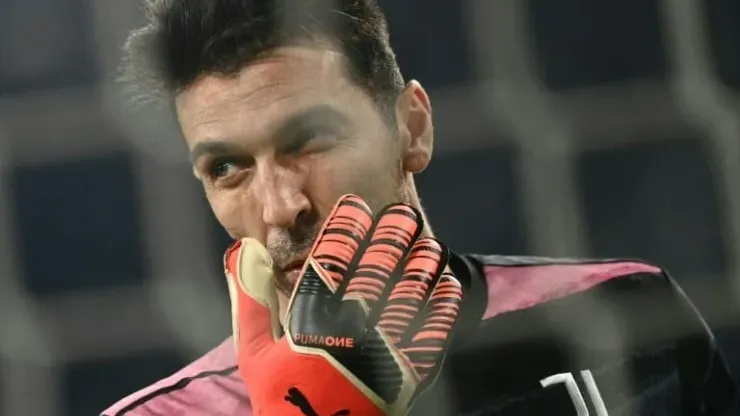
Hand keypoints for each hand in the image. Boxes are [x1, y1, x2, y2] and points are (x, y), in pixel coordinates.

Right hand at [224, 195, 463, 414]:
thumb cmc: (281, 397)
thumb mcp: (252, 352)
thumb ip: (249, 299)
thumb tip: (244, 250)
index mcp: (312, 319)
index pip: (331, 260)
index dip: (345, 228)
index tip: (355, 207)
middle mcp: (351, 327)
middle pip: (376, 269)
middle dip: (391, 235)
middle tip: (402, 213)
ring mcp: (384, 349)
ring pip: (408, 293)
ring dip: (420, 263)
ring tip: (427, 242)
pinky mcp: (407, 372)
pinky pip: (431, 332)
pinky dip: (442, 305)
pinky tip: (447, 284)